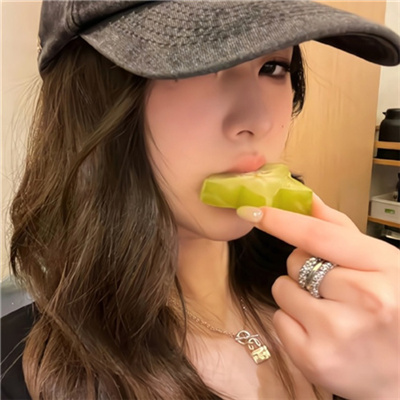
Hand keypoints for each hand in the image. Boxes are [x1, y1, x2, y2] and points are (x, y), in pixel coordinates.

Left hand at [237, 196, 399, 399]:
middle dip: (302, 268)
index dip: (282, 220)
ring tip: (327, 311)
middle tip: (332, 287)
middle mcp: (364, 298)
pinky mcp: (315, 359)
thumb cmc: (390, 308)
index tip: (253, 209)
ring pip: (282, 289)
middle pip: (295, 262)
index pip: (319, 235)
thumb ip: (339, 229)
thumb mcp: (378, 263)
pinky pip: (278, 320)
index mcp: (382, 266)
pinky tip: (319, 333)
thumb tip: (305, 197)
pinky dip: (291, 322)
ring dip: (294, 295)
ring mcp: (338, 331)